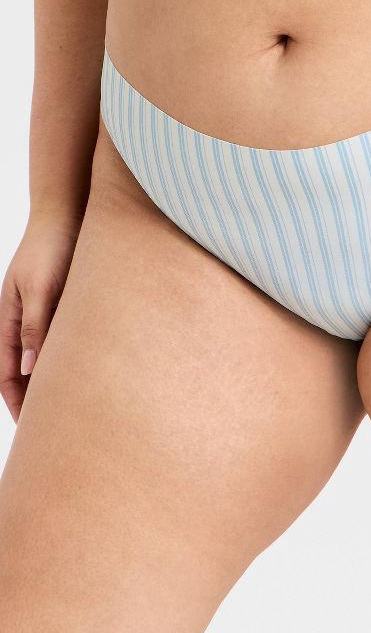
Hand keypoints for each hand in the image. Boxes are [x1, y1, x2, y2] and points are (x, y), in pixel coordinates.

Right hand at [0, 210, 82, 422]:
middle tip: (59, 426)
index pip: (7, 373)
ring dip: (58, 380)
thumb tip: (32, 370)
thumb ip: (36, 325)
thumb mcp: (42, 288)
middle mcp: (26, 319)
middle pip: (27, 370)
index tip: (33, 428)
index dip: (18, 401)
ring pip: (49, 356)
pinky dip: (73, 357)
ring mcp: (45, 312)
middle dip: (38, 398)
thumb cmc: (52, 247)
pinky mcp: (67, 303)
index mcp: (9, 319)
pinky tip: (93, 369)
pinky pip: (66, 339)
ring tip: (78, 405)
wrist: (69, 213)